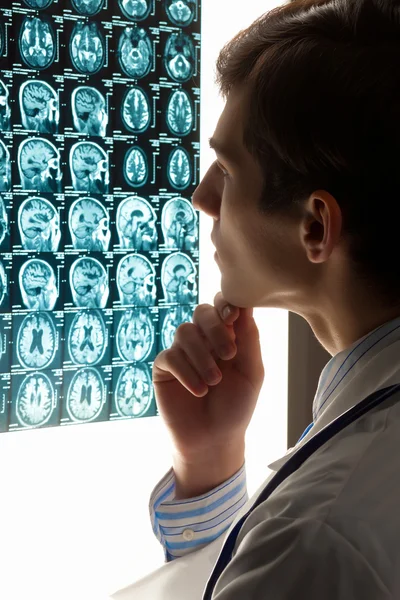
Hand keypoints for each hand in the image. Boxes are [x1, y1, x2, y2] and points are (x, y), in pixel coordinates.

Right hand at [153, 292, 264, 462]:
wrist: (213, 440)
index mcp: (226, 335)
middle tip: (230, 355)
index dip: (225, 305)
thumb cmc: (236, 406)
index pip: (222, 306)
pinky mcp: (164, 367)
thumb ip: (249, 338)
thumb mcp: (251, 372)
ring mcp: (182, 351)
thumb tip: (245, 304)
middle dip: (215, 329)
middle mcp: (203, 339)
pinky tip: (199, 391)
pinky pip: (171, 356)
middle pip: (201, 312)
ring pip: (185, 332)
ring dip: (203, 357)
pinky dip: (187, 373)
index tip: (233, 317)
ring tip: (214, 382)